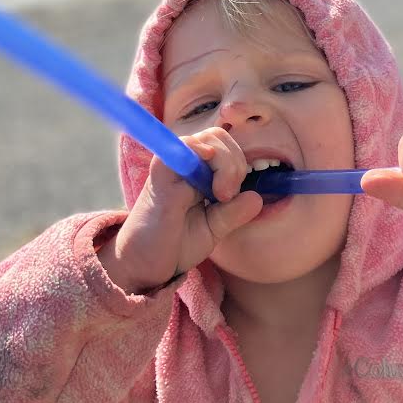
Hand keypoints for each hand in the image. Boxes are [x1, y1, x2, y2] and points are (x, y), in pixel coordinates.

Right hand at [98, 128, 262, 292]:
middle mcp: (185, 165)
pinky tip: (208, 173)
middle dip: (234, 163)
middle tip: (227, 196)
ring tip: (219, 196)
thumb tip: (257, 197)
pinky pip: (180, 147)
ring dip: (224, 163)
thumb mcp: (213, 230)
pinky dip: (198, 151)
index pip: (226, 147)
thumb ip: (234, 213)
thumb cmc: (176, 244)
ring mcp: (172, 167)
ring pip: (206, 139)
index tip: (233, 196)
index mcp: (199, 174)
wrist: (145, 266)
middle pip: (219, 137)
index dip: (238, 164)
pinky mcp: (160, 176)